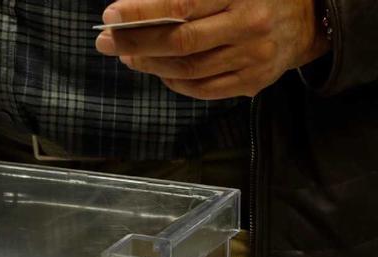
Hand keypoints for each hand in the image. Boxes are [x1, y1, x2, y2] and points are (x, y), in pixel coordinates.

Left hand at [94, 0, 329, 99]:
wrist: (310, 16)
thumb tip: (138, 6)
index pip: (183, 3)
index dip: (142, 13)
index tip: (111, 15)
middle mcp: (250, 25)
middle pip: (181, 42)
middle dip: (136, 42)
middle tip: (105, 40)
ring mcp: (253, 57)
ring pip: (188, 69)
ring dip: (150, 64)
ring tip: (128, 54)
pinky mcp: (254, 81)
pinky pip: (202, 89)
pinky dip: (173, 81)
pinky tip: (158, 70)